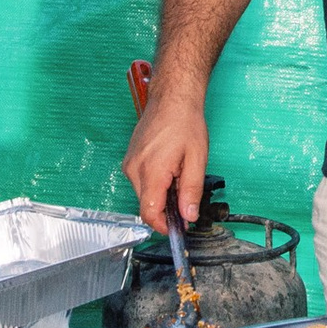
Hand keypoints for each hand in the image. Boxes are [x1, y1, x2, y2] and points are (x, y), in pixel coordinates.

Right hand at [122, 96, 208, 230]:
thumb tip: (188, 216)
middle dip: (167, 208)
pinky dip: (156, 183)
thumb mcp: (197, 159)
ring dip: (162, 194)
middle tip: (187, 196)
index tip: (177, 228)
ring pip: (145, 194)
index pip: (149, 213)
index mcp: (151, 171)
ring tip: (180, 174)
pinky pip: (142, 181)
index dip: (164, 226)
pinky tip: (170, 168)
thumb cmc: (184, 122)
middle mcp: (134, 170)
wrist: (172, 98)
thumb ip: (191, 191)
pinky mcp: (130, 160)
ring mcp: (130, 164)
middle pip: (147, 205)